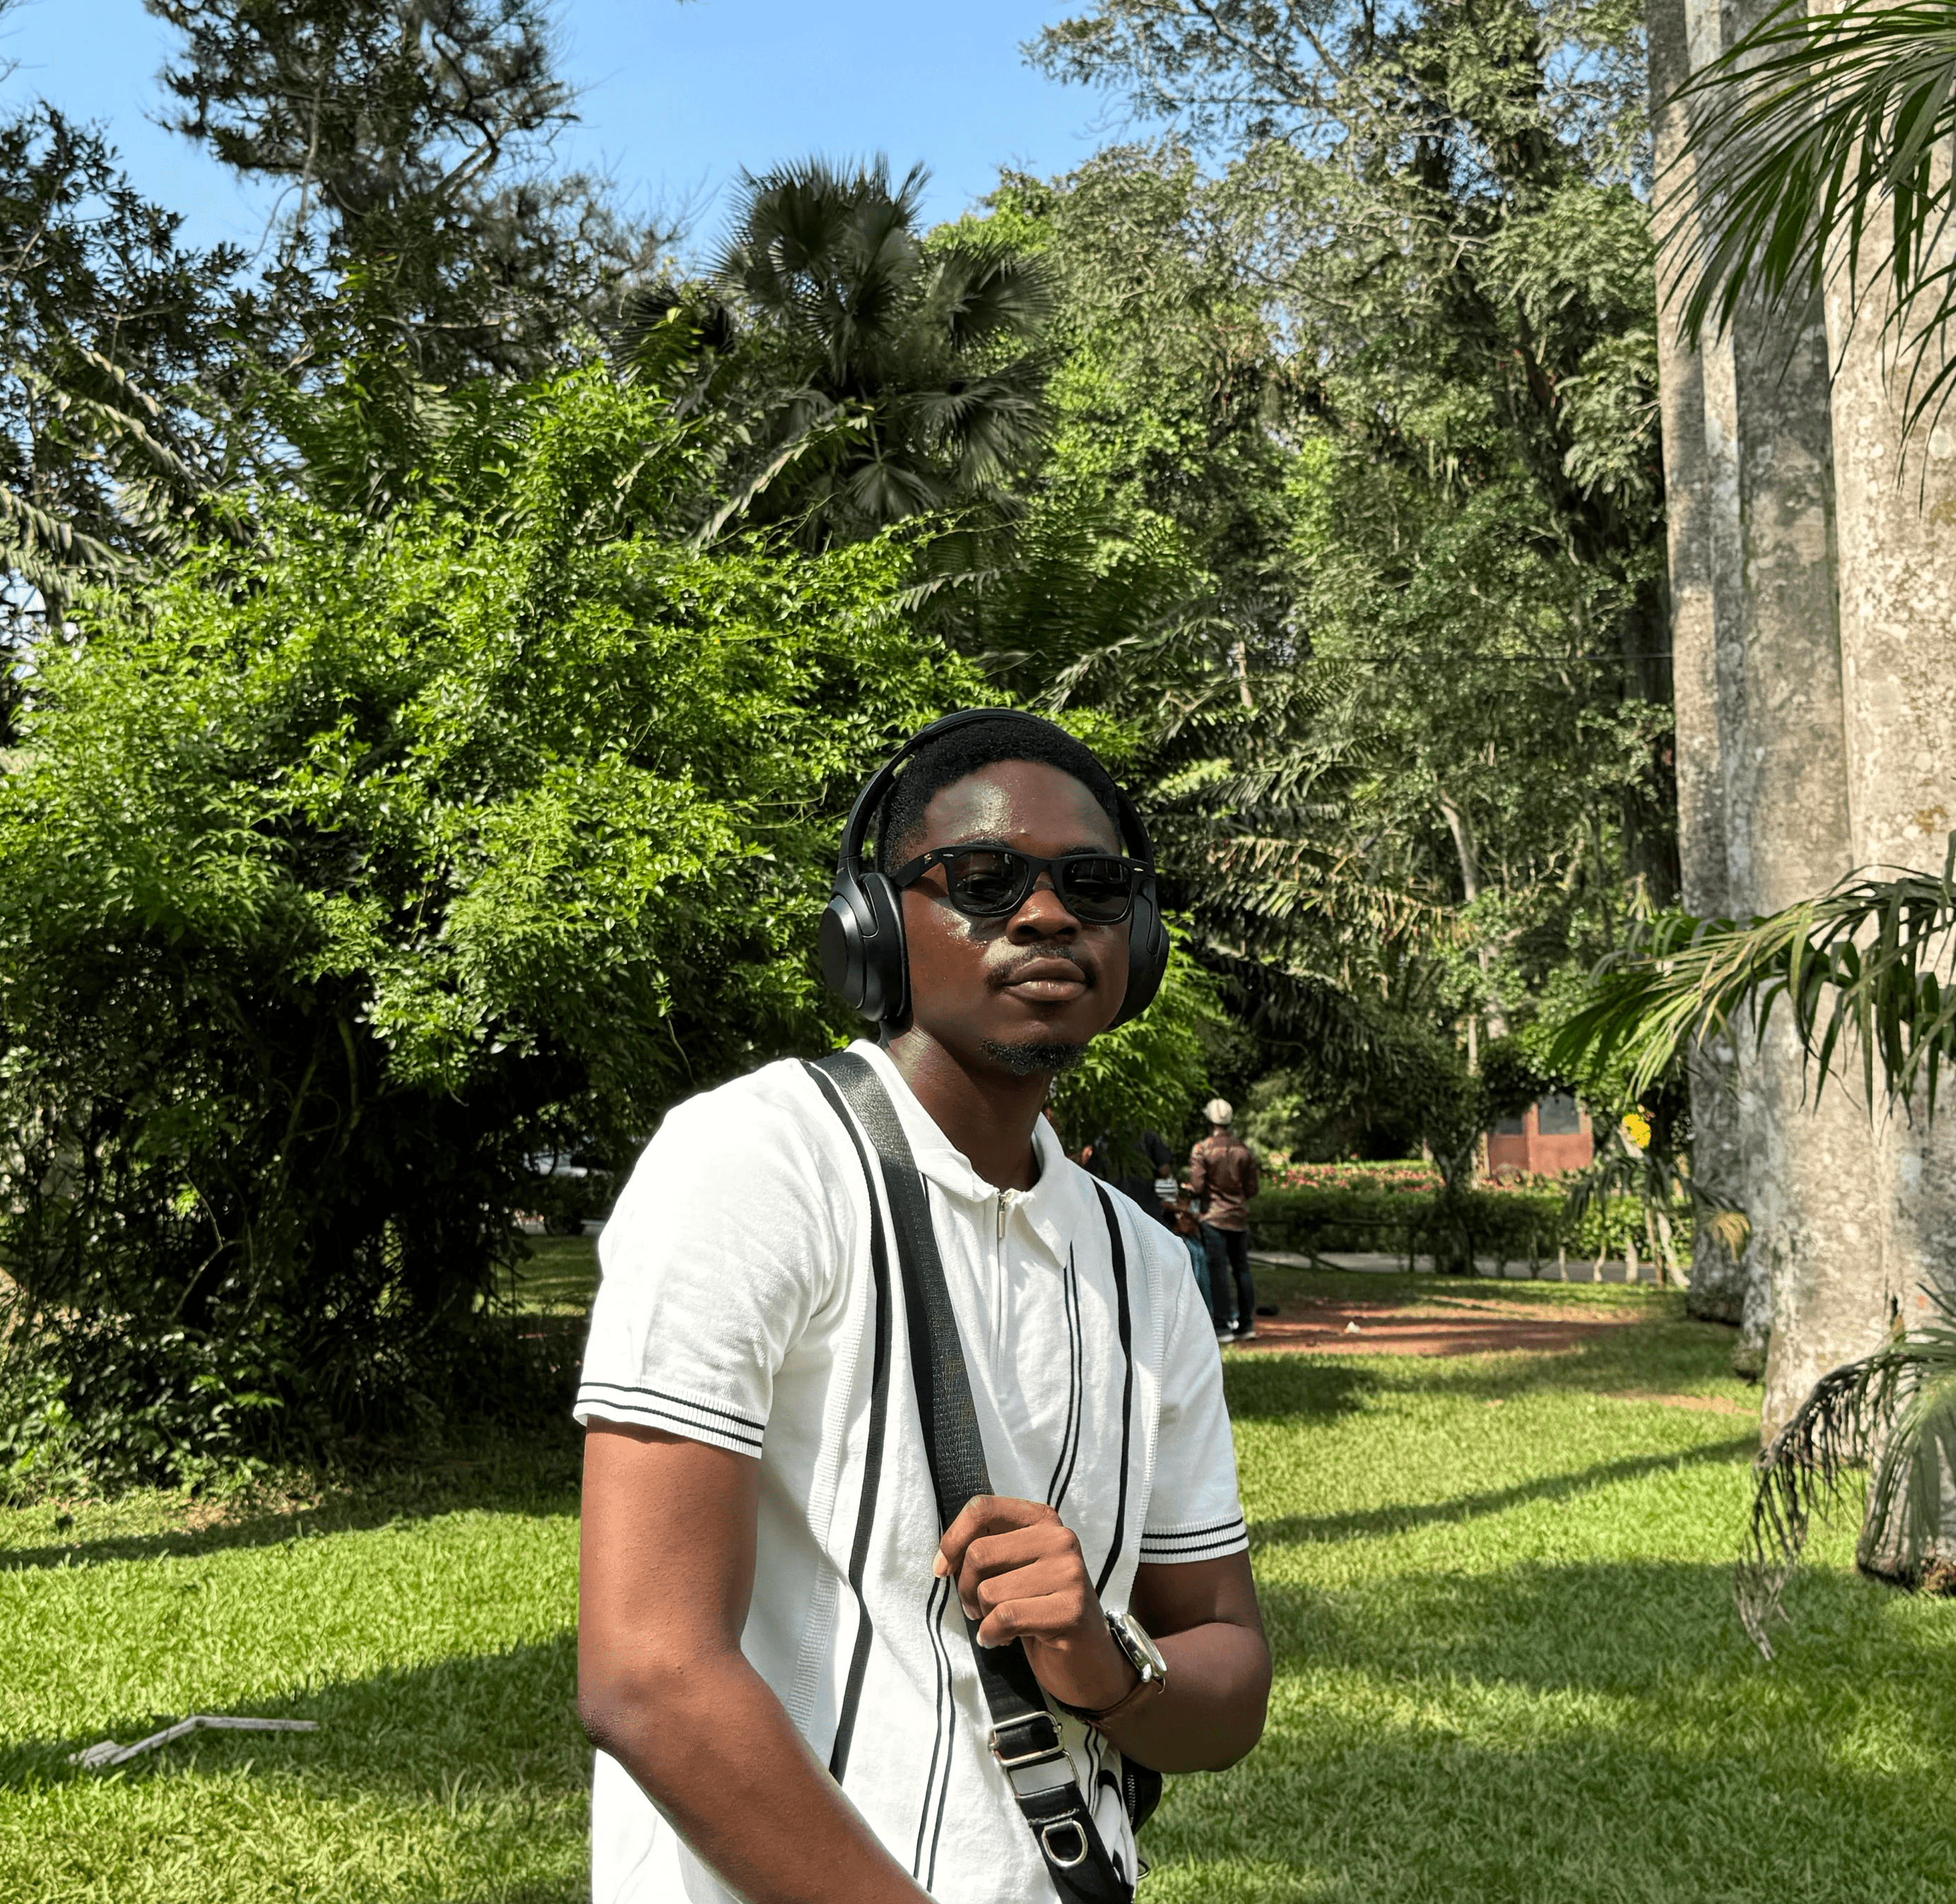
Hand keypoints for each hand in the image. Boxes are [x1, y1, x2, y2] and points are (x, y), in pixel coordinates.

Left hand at [934, 1495, 1135, 1712]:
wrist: (1087, 1658)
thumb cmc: (1040, 1608)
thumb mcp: (1015, 1568)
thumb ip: (988, 1550)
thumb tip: (943, 1561)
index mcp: (1043, 1520)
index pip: (983, 1508)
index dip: (953, 1539)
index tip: (943, 1568)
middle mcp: (1060, 1539)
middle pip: (979, 1553)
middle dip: (965, 1589)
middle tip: (976, 1608)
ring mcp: (1069, 1573)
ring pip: (989, 1590)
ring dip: (982, 1616)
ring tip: (999, 1625)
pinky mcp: (1071, 1610)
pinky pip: (1005, 1618)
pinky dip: (992, 1635)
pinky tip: (1003, 1640)